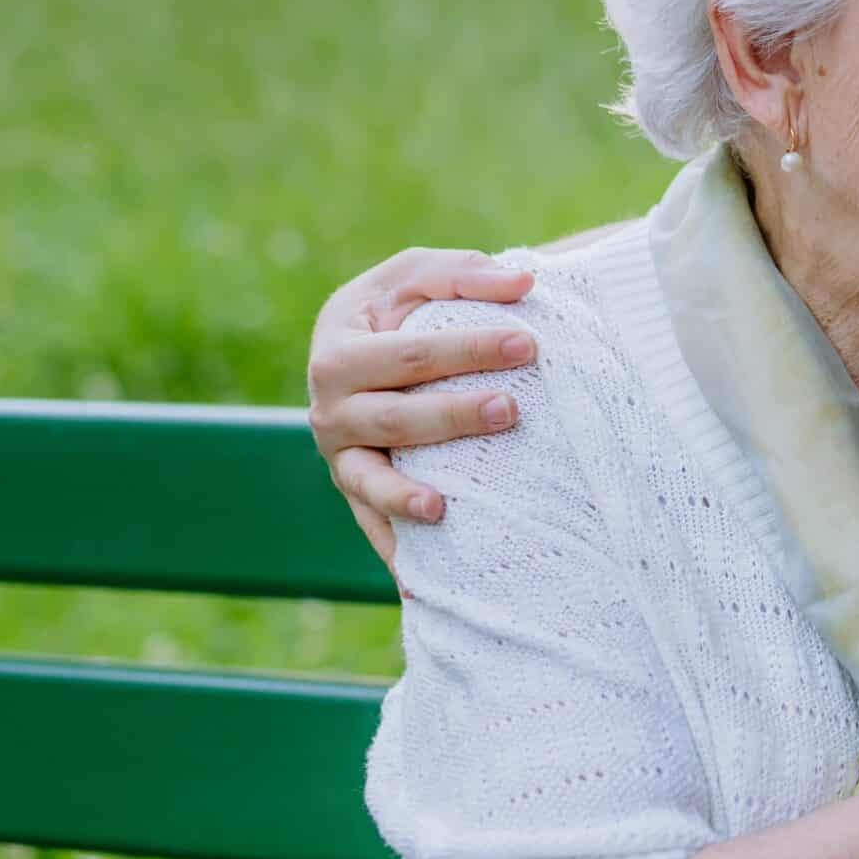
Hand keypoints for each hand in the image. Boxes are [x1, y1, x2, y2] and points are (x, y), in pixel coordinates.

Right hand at [306, 247, 538, 577]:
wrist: (366, 345)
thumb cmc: (399, 306)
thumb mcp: (420, 275)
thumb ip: (466, 273)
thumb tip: (525, 283)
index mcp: (340, 348)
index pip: (409, 354)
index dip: (468, 348)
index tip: (529, 344)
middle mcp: (329, 407)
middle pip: (394, 419)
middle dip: (452, 416)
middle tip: (511, 409)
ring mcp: (340, 456)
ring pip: (369, 480)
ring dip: (406, 495)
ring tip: (442, 506)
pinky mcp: (355, 492)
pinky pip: (372, 526)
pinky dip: (394, 553)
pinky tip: (420, 584)